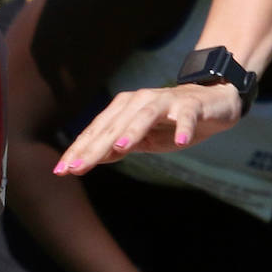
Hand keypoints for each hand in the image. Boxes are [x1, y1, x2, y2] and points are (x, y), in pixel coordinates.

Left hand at [53, 82, 241, 173]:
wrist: (210, 103)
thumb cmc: (170, 124)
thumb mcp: (142, 141)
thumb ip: (117, 148)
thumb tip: (89, 160)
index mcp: (122, 109)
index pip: (96, 132)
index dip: (78, 151)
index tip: (60, 171)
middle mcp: (139, 101)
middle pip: (114, 126)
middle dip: (94, 147)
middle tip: (76, 167)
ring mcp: (164, 101)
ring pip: (144, 116)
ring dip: (133, 131)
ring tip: (120, 148)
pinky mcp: (191, 105)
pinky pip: (186, 116)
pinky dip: (184, 127)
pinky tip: (181, 142)